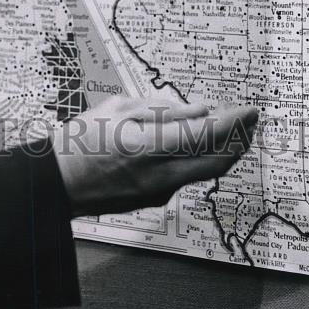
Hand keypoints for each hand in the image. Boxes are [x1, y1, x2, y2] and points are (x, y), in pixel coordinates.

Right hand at [52, 96, 257, 217]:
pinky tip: (194, 142)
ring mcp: (159, 192)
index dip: (235, 122)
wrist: (58, 182)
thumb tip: (200, 111)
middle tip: (250, 120)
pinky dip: (199, 158)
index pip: (205, 135)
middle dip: (241, 139)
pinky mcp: (155, 199)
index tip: (250, 109)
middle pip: (218, 161)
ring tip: (228, 127)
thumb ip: (162, 109)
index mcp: (147, 147)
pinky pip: (186, 176)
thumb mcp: (117, 109)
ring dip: (223, 150)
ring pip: (206, 171)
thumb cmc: (81, 139)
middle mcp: (159, 175)